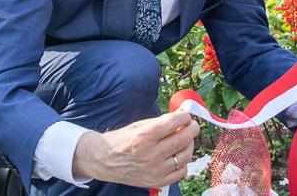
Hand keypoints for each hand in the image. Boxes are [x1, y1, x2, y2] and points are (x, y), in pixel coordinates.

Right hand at [70, 110, 197, 187]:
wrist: (104, 161)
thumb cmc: (121, 140)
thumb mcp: (138, 125)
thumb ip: (160, 121)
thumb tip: (181, 115)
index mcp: (144, 136)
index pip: (175, 122)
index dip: (185, 116)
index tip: (186, 115)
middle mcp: (151, 154)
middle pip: (183, 139)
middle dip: (192, 128)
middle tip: (192, 125)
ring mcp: (155, 170)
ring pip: (185, 156)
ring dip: (189, 145)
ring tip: (185, 139)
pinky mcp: (157, 181)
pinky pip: (181, 172)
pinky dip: (183, 162)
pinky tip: (178, 155)